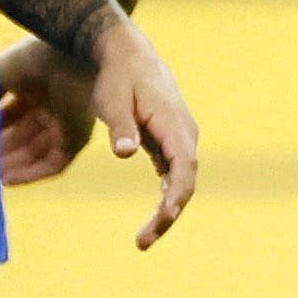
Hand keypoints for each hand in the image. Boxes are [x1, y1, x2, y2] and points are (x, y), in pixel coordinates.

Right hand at [0, 36, 97, 184]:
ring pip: (36, 152)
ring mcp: (65, 122)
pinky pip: (54, 163)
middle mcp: (50, 106)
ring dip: (12, 166)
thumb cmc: (33, 56)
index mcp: (34, 88)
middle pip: (22, 137)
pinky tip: (7, 180)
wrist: (68, 52)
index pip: (10, 116)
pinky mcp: (78, 137)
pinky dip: (31, 173)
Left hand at [82, 25, 202, 247]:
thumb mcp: (113, 100)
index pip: (184, 168)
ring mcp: (179, 140)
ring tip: (144, 239)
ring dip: (167, 211)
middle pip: (185, 183)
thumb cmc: (118, 76)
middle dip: (168, 216)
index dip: (175, 197)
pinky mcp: (169, 143)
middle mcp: (184, 135)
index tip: (163, 220)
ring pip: (181, 182)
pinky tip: (154, 218)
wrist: (127, 54)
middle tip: (142, 243)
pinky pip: (174, 176)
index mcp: (174, 125)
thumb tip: (126, 153)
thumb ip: (120, 127)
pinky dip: (166, 198)